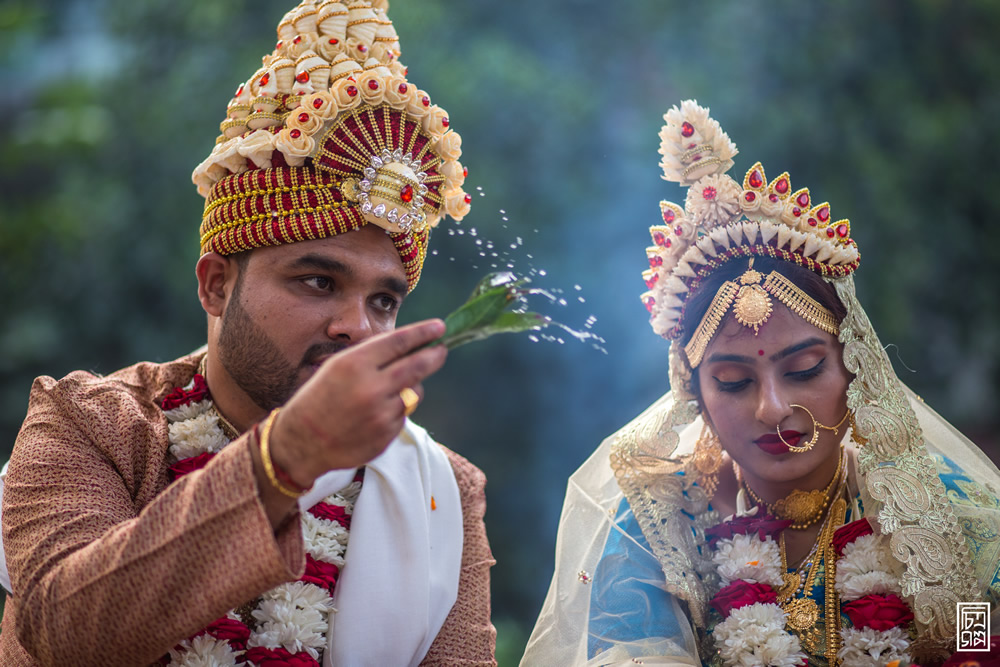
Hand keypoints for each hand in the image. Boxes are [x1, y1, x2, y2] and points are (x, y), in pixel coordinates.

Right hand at [268, 319, 447, 485]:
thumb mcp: (337, 367)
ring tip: (390, 390)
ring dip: (412, 387)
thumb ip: (372, 356)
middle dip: (434, 355)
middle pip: (418, 365)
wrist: (303, 442)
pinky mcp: (387, 434)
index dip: (423, 332)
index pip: (399, 342)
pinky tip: (375, 414)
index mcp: (355, 364)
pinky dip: (397, 410)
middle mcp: (370, 387)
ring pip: (415, 392)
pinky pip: (404, 415)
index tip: (439, 327)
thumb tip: (409, 345)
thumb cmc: (319, 398)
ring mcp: (381, 413)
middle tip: (441, 350)